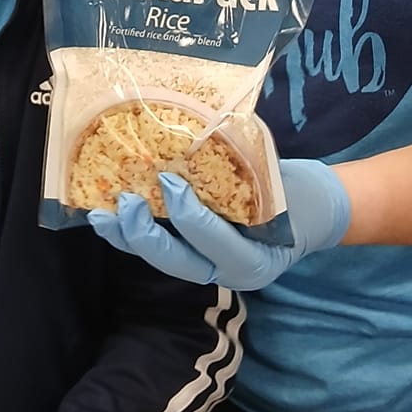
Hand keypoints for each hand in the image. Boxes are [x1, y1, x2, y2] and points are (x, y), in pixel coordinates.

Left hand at [89, 158, 350, 291]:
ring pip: (162, 261)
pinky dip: (134, 236)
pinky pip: (162, 252)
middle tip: (126, 202)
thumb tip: (200, 137)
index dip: (189, 216)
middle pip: (178, 263)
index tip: (169, 182)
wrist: (311, 212)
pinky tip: (110, 217)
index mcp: (257, 260)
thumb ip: (246, 173)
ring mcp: (210, 270)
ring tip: (100, 215)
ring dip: (128, 239)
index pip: (216, 243)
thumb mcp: (281, 184)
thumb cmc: (298, 192)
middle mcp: (229, 275)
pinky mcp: (195, 258)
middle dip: (146, 236)